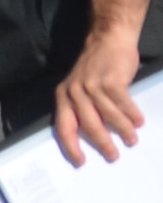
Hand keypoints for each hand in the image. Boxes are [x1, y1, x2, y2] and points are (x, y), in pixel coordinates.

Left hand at [55, 39, 144, 166]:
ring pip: (109, 116)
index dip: (70, 147)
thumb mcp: (80, 87)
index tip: (80, 162)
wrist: (108, 39)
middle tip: (113, 156)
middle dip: (102, 144)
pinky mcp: (111, 81)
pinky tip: (139, 122)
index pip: (63, 127)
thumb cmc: (97, 67)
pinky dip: (132, 115)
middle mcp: (74, 92)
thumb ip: (83, 107)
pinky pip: (123, 104)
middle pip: (89, 126)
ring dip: (123, 131)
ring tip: (131, 140)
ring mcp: (93, 86)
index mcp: (64, 96)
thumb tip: (96, 136)